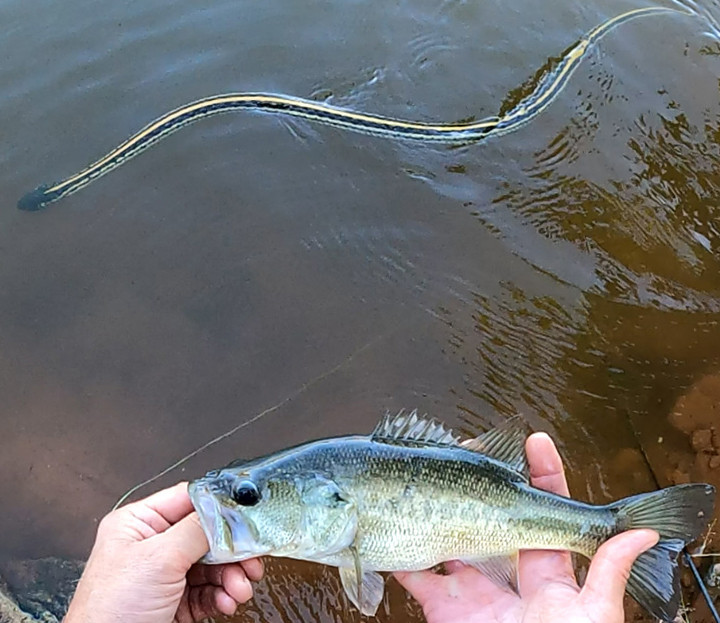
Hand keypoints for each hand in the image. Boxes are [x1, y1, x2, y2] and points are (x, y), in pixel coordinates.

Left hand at [64, 482, 262, 622]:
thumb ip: (196, 529)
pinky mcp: (174, 603)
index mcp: (138, 524)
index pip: (188, 499)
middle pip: (206, 534)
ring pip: (212, 565)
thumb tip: (225, 508)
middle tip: (250, 558)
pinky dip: (223, 595)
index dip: (218, 506)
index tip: (246, 516)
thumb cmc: (109, 613)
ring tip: (239, 588)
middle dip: (231, 550)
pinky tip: (227, 601)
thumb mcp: (158, 559)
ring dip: (232, 576)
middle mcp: (152, 547)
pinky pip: (209, 590)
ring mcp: (164, 576)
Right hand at [394, 433, 658, 622]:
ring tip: (431, 475)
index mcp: (547, 575)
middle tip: (471, 447)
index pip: (545, 511)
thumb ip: (607, 574)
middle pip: (491, 515)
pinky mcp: (443, 608)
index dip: (542, 475)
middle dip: (482, 481)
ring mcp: (473, 590)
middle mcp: (507, 575)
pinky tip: (393, 526)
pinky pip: (416, 575)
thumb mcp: (594, 615)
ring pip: (450, 537)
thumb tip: (642, 535)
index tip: (536, 441)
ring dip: (439, 509)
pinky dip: (401, 553)